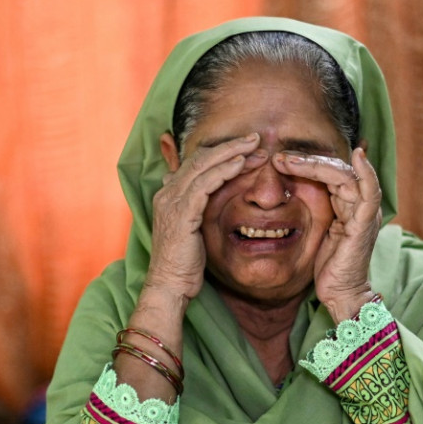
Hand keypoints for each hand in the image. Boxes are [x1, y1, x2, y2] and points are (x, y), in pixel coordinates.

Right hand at [146, 133, 262, 300]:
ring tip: (255, 147)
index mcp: (169, 194)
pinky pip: (204, 184)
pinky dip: (224, 171)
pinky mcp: (181, 213)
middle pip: (200, 157)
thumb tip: (211, 199)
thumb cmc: (184, 262)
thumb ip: (198, 209)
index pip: (196, 163)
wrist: (169, 285)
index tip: (247, 147)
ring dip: (232, 154)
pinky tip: (241, 164)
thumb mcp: (192, 230)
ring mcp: (171, 201)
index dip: (221, 152)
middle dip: (230, 146)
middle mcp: (167, 192)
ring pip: (203, 166)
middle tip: (255, 138)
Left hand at [273, 148, 381, 320]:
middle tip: (279, 157)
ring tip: (288, 161)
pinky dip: (366, 173)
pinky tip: (357, 156)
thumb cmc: (328, 266)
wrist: (341, 293)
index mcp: (347, 204)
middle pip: (336, 170)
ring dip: (316, 165)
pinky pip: (370, 193)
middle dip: (307, 161)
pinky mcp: (365, 223)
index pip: (329, 173)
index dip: (306, 163)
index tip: (279, 159)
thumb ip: (312, 207)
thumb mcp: (316, 230)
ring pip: (345, 176)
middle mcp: (359, 204)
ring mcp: (364, 212)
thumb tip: (289, 188)